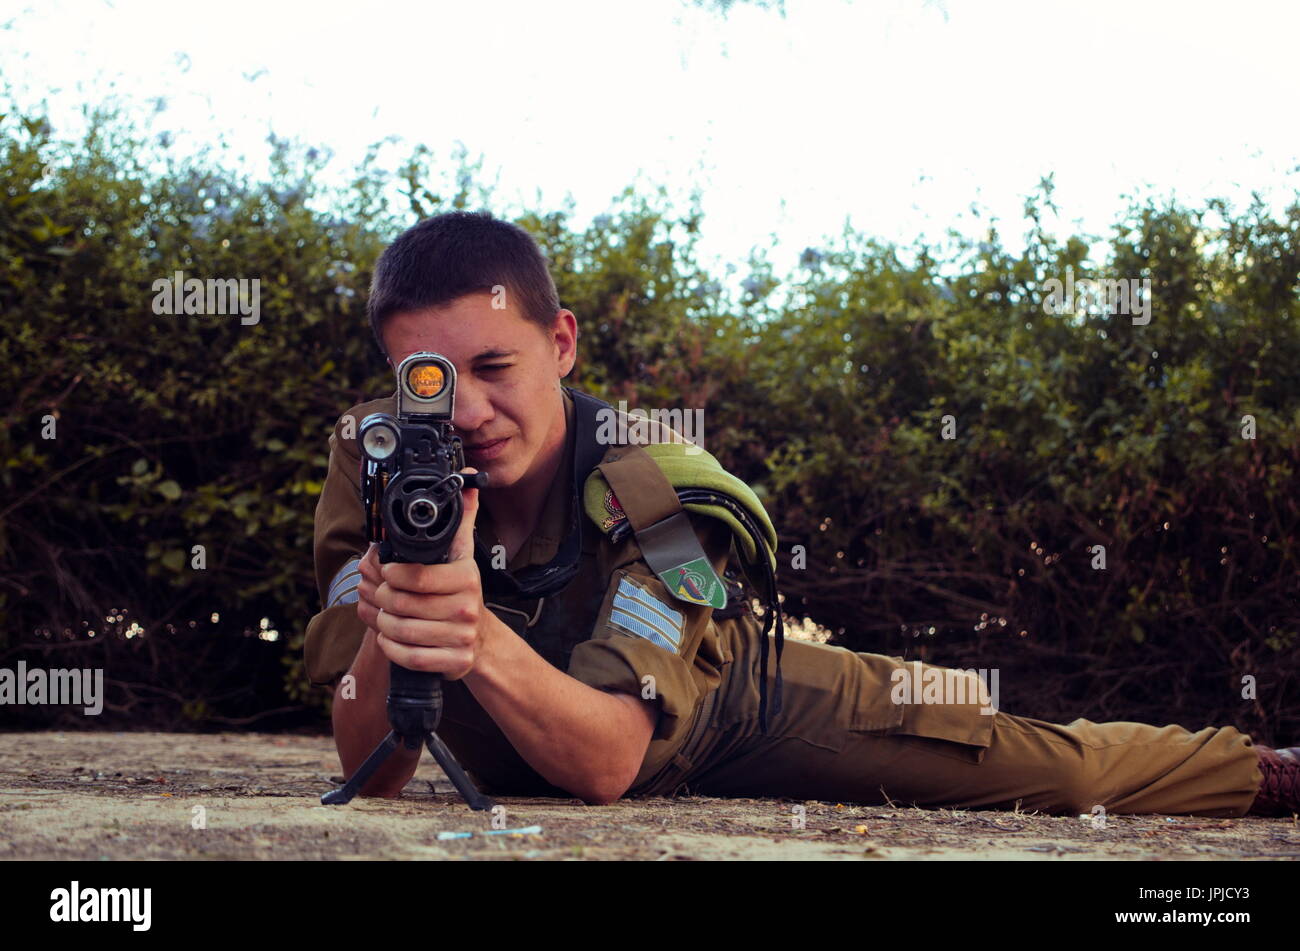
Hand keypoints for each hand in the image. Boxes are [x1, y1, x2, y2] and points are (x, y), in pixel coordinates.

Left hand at [355, 468, 484, 678]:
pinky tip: (390, 637)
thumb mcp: (462, 554)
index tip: (384, 571)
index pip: (414, 576)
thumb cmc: (461, 592)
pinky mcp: (455, 663)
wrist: (481, 639)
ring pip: (402, 631)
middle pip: (402, 604)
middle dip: (380, 599)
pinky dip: (391, 648)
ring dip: (382, 624)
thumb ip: (461, 518)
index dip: (390, 574)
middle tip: (376, 594)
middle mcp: (467, 608)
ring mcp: (462, 637)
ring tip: (380, 614)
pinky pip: (409, 657)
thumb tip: (468, 479)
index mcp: (467, 577)